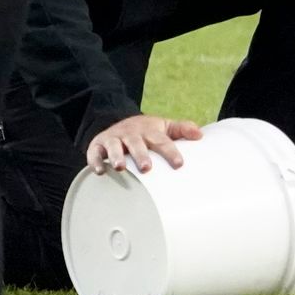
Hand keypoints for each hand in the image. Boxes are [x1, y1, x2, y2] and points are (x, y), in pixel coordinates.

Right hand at [86, 115, 202, 173]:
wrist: (120, 122)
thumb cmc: (149, 132)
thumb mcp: (165, 127)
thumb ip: (182, 129)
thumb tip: (200, 135)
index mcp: (150, 131)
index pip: (162, 141)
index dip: (171, 152)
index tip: (179, 164)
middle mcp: (132, 134)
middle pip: (137, 143)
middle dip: (141, 155)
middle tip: (147, 168)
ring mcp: (114, 138)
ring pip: (114, 146)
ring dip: (116, 157)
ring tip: (120, 168)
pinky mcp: (98, 145)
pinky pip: (94, 153)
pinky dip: (96, 161)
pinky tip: (100, 171)